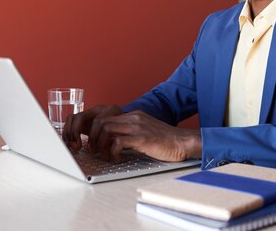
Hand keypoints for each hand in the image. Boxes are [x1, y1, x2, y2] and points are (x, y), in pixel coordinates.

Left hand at [67, 107, 201, 161]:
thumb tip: (112, 142)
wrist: (183, 142)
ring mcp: (137, 127)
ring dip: (100, 145)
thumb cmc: (165, 141)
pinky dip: (112, 153)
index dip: (95, 131)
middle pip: (101, 121)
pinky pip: (117, 142)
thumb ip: (130, 133)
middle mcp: (133, 118)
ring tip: (105, 155)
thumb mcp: (145, 132)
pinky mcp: (142, 138)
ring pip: (106, 130)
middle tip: (94, 150)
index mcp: (133, 116)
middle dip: (92, 137)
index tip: (94, 143)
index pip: (105, 117)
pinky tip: (118, 159)